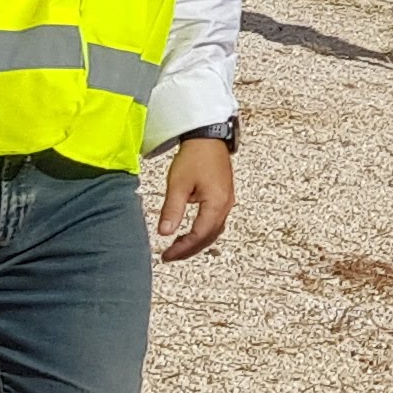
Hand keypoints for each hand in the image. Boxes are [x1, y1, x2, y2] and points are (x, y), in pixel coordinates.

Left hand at [157, 138, 233, 260]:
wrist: (208, 137)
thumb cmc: (195, 156)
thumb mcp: (178, 184)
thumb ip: (172, 210)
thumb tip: (165, 232)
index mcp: (216, 204)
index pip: (199, 236)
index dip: (182, 248)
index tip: (166, 255)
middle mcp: (225, 205)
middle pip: (209, 237)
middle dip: (189, 249)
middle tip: (170, 256)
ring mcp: (227, 200)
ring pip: (213, 230)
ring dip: (197, 241)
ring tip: (179, 247)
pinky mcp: (224, 195)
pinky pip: (215, 221)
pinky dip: (203, 231)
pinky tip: (191, 231)